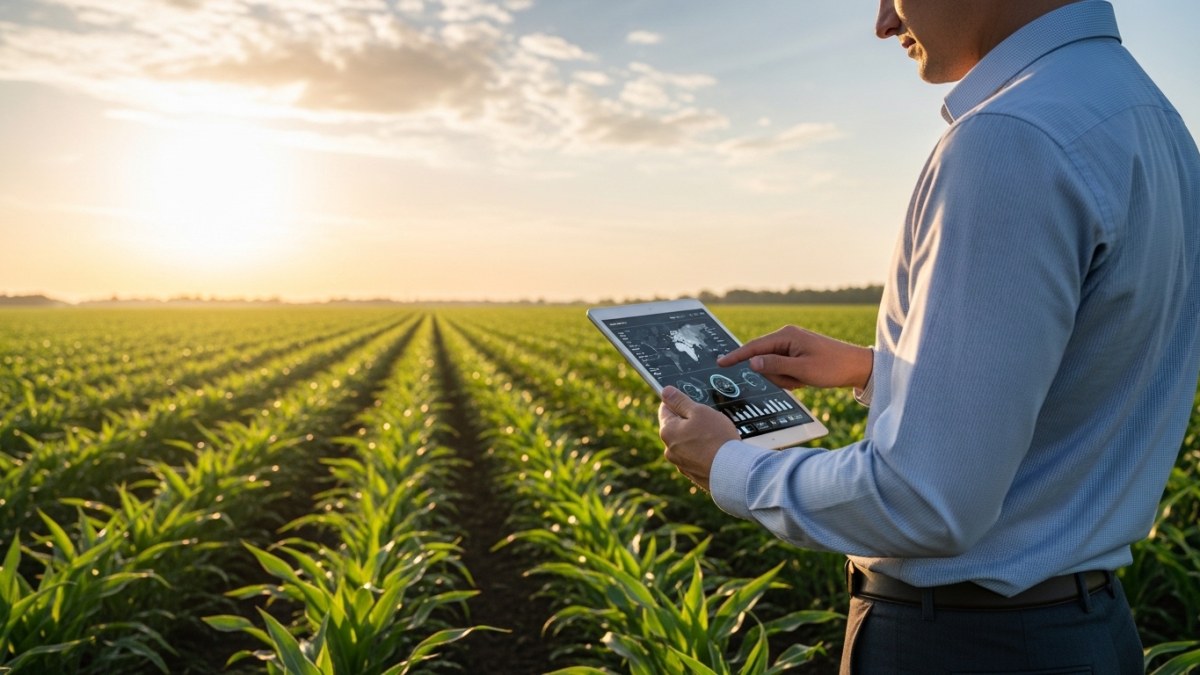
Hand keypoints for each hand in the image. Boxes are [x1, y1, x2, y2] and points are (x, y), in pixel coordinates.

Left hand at [658, 385, 739, 491]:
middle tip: (707, 419)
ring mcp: (681, 464)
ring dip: (696, 438)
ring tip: (715, 436)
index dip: (678, 402)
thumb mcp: (699, 411)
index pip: (665, 409)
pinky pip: (695, 458)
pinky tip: (715, 450)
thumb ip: (680, 400)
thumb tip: (665, 391)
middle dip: (689, 422)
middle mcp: (669, 450)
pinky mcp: (693, 474)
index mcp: (667, 432)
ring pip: (686, 444)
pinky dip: (702, 452)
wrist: (733, 470)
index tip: (690, 401)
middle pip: (676, 427)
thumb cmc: (716, 438)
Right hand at [717, 325, 872, 390]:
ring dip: (785, 379)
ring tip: (804, 379)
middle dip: (776, 375)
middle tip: (797, 380)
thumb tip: (752, 362)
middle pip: (764, 361)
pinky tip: (806, 379)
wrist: (857, 367)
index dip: (736, 356)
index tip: (720, 362)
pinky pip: (783, 370)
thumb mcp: (802, 370)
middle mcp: (787, 337)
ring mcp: (792, 346)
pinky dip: (791, 378)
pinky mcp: (797, 354)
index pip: (754, 347)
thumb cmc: (832, 367)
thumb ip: (775, 366)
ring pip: (773, 368)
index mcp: (786, 336)